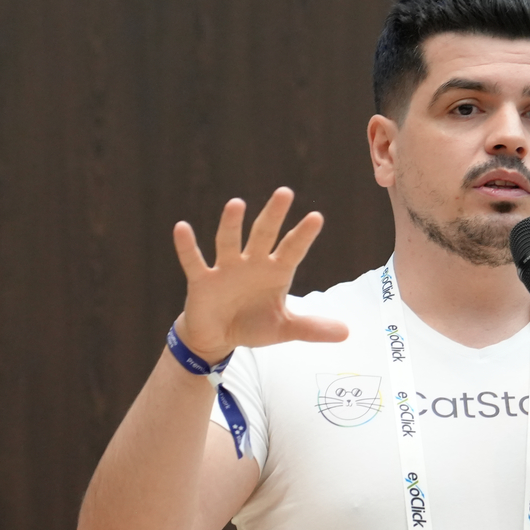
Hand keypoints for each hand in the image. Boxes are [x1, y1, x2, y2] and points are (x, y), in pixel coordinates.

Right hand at [172, 187, 348, 359]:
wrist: (218, 337)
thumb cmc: (253, 325)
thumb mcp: (284, 329)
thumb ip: (312, 328)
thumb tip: (347, 333)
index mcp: (275, 272)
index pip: (292, 249)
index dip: (303, 235)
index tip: (316, 217)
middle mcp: (252, 263)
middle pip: (263, 235)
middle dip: (273, 215)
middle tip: (285, 192)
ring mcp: (226, 269)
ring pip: (229, 242)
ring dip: (231, 224)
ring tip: (237, 204)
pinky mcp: (202, 281)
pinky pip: (194, 261)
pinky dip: (187, 247)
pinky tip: (182, 228)